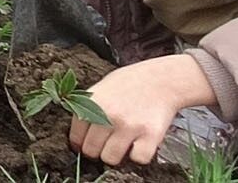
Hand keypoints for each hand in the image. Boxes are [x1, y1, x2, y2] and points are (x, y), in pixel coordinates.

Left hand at [72, 55, 214, 165]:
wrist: (161, 79)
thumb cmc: (130, 83)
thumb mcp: (100, 89)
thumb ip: (88, 109)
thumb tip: (78, 135)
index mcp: (92, 103)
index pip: (76, 136)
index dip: (80, 144)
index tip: (84, 146)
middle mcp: (108, 115)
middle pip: (91, 150)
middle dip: (96, 151)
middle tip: (104, 146)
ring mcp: (129, 126)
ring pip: (110, 158)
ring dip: (115, 155)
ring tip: (121, 145)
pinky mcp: (150, 135)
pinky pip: (137, 159)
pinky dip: (138, 156)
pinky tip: (138, 145)